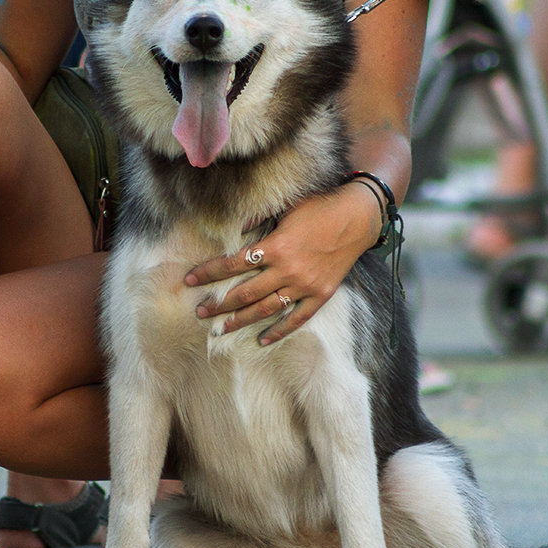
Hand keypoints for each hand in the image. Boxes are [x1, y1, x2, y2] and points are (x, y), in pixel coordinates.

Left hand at [184, 183, 381, 344]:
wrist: (358, 217)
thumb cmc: (320, 207)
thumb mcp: (286, 207)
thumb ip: (258, 218)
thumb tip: (235, 227)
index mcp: (276, 246)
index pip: (233, 264)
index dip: (209, 272)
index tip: (189, 279)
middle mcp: (288, 269)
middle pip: (245, 293)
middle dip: (219, 304)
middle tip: (199, 312)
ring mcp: (305, 285)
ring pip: (266, 309)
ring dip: (241, 320)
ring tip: (220, 329)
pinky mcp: (321, 295)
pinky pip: (297, 318)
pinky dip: (279, 331)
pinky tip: (262, 340)